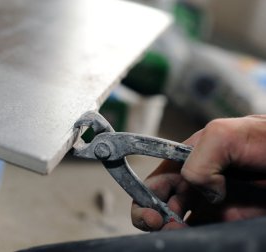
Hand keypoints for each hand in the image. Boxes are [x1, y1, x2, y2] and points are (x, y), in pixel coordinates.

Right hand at [131, 115, 265, 230]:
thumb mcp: (227, 133)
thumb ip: (199, 155)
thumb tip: (196, 187)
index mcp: (191, 161)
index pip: (157, 180)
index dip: (145, 195)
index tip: (149, 211)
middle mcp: (199, 186)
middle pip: (161, 206)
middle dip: (152, 217)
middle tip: (160, 225)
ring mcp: (215, 209)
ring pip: (177, 226)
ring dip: (169, 232)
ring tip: (178, 233)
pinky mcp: (230, 226)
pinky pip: (203, 235)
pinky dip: (190, 240)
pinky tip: (194, 238)